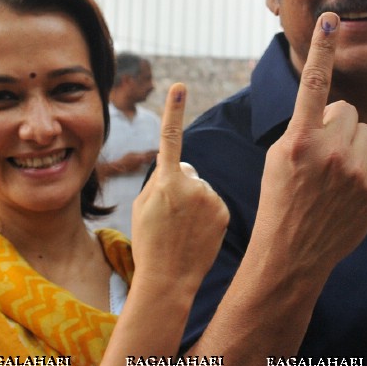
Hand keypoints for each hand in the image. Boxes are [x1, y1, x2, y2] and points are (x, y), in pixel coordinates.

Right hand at [130, 84, 228, 292]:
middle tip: (170, 217)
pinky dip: (207, 214)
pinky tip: (197, 234)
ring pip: (201, 189)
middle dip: (180, 186)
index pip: (169, 139)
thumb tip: (181, 167)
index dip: (174, 111)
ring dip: (194, 203)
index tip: (180, 86)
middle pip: (187, 172)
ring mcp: (211, 198)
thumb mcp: (142, 207)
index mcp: (165, 182)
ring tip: (183, 230)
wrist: (168, 279)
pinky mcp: (224, 211)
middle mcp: (191, 185)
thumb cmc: (149, 242)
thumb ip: (160, 180)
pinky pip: (214, 203)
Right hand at [255, 12, 366, 276]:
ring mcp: (354, 171)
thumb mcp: (280, 156)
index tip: (331, 18)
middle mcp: (329, 151)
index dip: (322, 48)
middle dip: (337, 124)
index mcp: (298, 139)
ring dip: (354, 143)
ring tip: (334, 171)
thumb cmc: (281, 199)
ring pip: (365, 130)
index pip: (313, 84)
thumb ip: (306, 126)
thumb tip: (335, 106)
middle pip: (347, 110)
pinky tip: (353, 181)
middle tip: (319, 153)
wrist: (292, 253)